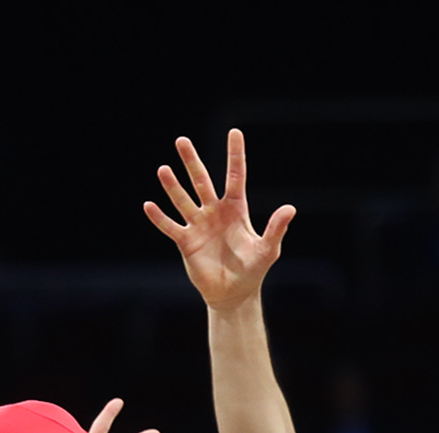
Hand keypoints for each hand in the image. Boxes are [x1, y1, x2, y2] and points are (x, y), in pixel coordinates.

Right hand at [144, 128, 295, 311]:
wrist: (233, 294)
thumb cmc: (253, 270)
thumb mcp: (267, 250)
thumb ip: (276, 229)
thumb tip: (290, 209)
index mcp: (236, 209)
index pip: (235, 177)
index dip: (235, 155)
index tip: (234, 132)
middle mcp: (215, 212)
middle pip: (201, 181)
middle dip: (191, 162)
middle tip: (181, 140)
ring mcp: (198, 225)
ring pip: (183, 200)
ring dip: (173, 186)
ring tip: (163, 170)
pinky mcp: (186, 242)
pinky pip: (171, 227)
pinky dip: (160, 218)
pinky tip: (149, 205)